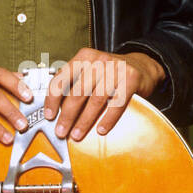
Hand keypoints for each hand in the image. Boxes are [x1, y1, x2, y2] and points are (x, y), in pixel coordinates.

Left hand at [42, 48, 163, 139]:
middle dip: (67, 116)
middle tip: (61, 131)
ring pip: (95, 100)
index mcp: (84, 57)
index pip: (62, 79)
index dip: (53, 99)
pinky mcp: (131, 79)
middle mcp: (98, 61)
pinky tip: (101, 129)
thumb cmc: (111, 72)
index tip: (49, 115)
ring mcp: (116, 69)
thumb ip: (75, 82)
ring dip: (84, 121)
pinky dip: (108, 119)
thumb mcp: (91, 70)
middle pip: (77, 92)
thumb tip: (56, 108)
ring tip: (77, 134)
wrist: (142, 66)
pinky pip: (117, 103)